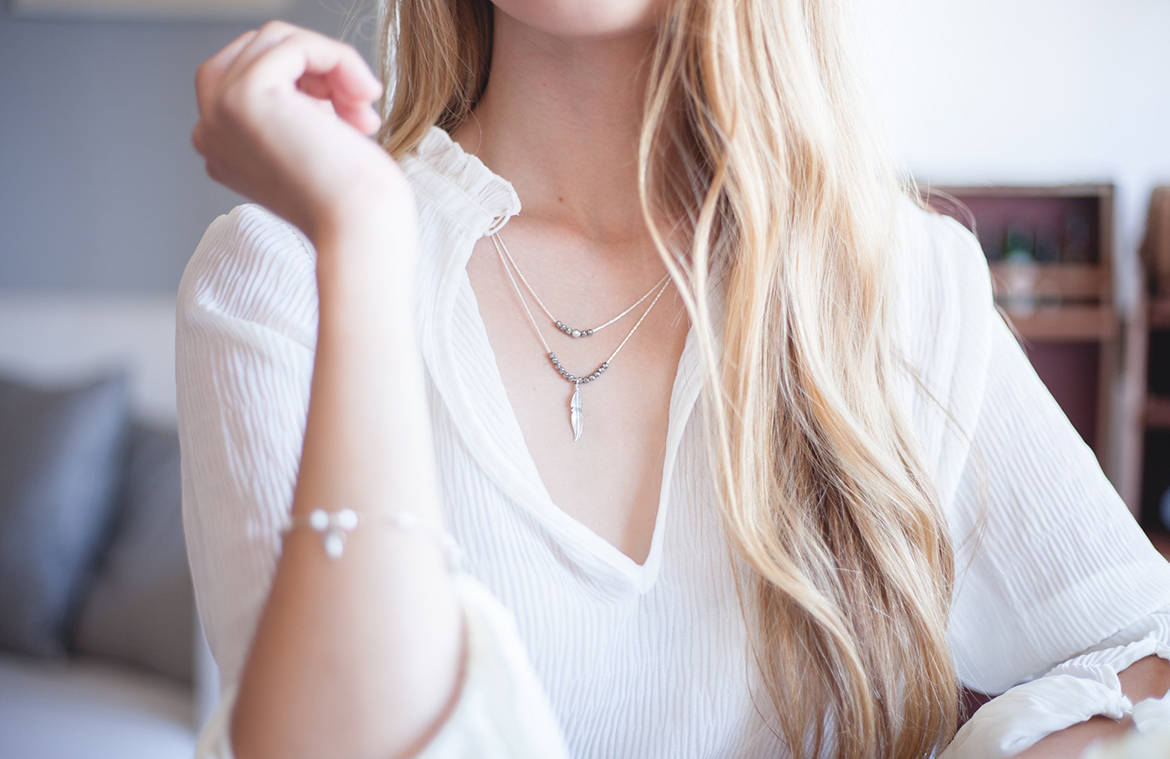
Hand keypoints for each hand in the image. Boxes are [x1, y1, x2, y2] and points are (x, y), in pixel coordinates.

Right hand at [190, 20, 414, 248]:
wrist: (360, 229)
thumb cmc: (354, 201)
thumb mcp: (313, 145)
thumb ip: (298, 108)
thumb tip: (316, 63)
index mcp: (222, 146)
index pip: (253, 75)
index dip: (309, 82)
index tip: (348, 118)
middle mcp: (210, 129)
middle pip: (261, 50)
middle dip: (319, 69)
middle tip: (359, 111)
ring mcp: (219, 110)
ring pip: (279, 40)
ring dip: (335, 65)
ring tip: (363, 109)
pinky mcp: (243, 94)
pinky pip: (297, 44)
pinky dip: (340, 60)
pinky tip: (364, 95)